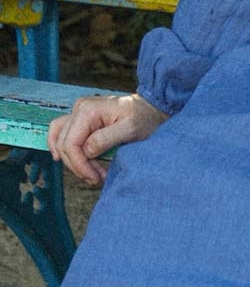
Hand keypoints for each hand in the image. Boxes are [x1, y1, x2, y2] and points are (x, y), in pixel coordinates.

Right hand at [47, 93, 167, 186]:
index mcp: (88, 110)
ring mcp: (79, 113)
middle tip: (97, 177)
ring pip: (61, 142)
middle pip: (64, 146)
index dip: (79, 165)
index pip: (70, 144)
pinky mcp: (81, 119)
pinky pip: (63, 135)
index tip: (95, 178)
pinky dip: (66, 151)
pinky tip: (72, 162)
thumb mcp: (130, 129)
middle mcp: (79, 109)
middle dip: (79, 166)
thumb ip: (106, 139)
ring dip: (73, 162)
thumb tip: (86, 151)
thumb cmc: (144, 117)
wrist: (151, 109)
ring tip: (93, 172)